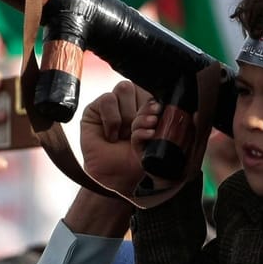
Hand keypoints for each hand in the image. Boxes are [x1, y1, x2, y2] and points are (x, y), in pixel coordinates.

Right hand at [84, 81, 157, 195]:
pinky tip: (111, 135)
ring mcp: (111, 105)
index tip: (155, 120)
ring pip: (123, 88)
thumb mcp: (154, 143)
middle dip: (139, 112)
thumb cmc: (134, 161)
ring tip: (123, 135)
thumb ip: (160, 125)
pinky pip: (107, 99)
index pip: (151, 91)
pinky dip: (112, 119)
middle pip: (137, 86)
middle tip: (135, 132)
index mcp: (145, 107)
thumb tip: (168, 110)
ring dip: (126, 116)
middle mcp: (128, 103)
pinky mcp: (94, 109)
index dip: (153, 105)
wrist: (114, 177)